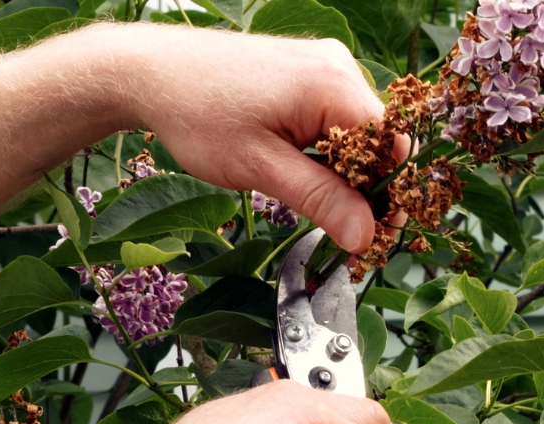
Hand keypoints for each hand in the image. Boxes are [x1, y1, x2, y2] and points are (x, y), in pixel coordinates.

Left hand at [107, 23, 400, 252]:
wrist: (150, 72)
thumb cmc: (198, 115)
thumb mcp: (261, 168)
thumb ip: (320, 199)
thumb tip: (365, 236)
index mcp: (333, 84)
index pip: (392, 145)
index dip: (389, 194)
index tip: (375, 236)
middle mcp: (337, 67)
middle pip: (379, 140)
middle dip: (367, 188)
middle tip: (347, 233)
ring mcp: (323, 67)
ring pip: (357, 134)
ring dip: (345, 173)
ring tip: (318, 204)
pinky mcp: (306, 74)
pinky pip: (335, 120)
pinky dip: (328, 154)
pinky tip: (304, 174)